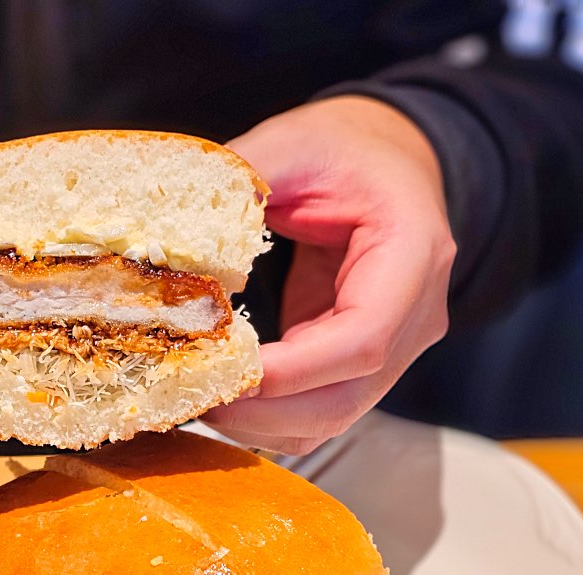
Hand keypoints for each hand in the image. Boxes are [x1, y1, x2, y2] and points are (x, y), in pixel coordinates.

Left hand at [204, 96, 454, 454]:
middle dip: (262, 411)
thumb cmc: (348, 149)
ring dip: (259, 423)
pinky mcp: (358, 364)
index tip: (225, 372)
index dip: (293, 371)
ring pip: (329, 419)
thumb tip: (167, 222)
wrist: (387, 160)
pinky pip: (315, 409)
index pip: (363, 339)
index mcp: (413, 253)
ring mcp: (393, 347)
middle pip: (344, 398)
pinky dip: (266, 416)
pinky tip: (220, 392)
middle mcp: (415, 315)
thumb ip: (243, 179)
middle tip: (191, 393)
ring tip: (195, 395)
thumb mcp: (295, 143)